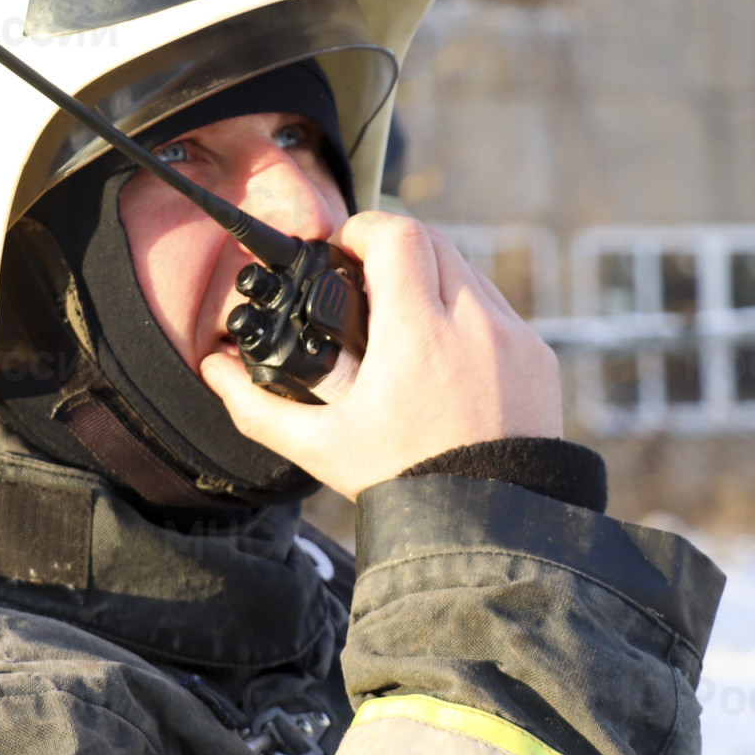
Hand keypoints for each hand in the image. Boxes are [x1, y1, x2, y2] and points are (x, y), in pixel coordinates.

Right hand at [199, 212, 562, 497]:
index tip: (342, 250)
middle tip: (364, 278)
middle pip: (433, 239)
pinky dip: (469, 311)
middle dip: (394, 247)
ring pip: (469, 270)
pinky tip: (445, 351)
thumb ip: (259, 406)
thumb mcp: (321, 446)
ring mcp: (514, 337)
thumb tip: (214, 371)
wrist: (490, 525)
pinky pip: (500, 309)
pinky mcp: (540, 357)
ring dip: (433, 276)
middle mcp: (474, 322)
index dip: (363, 229)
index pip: (397, 234)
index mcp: (418, 332)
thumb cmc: (404, 484)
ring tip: (402, 317)